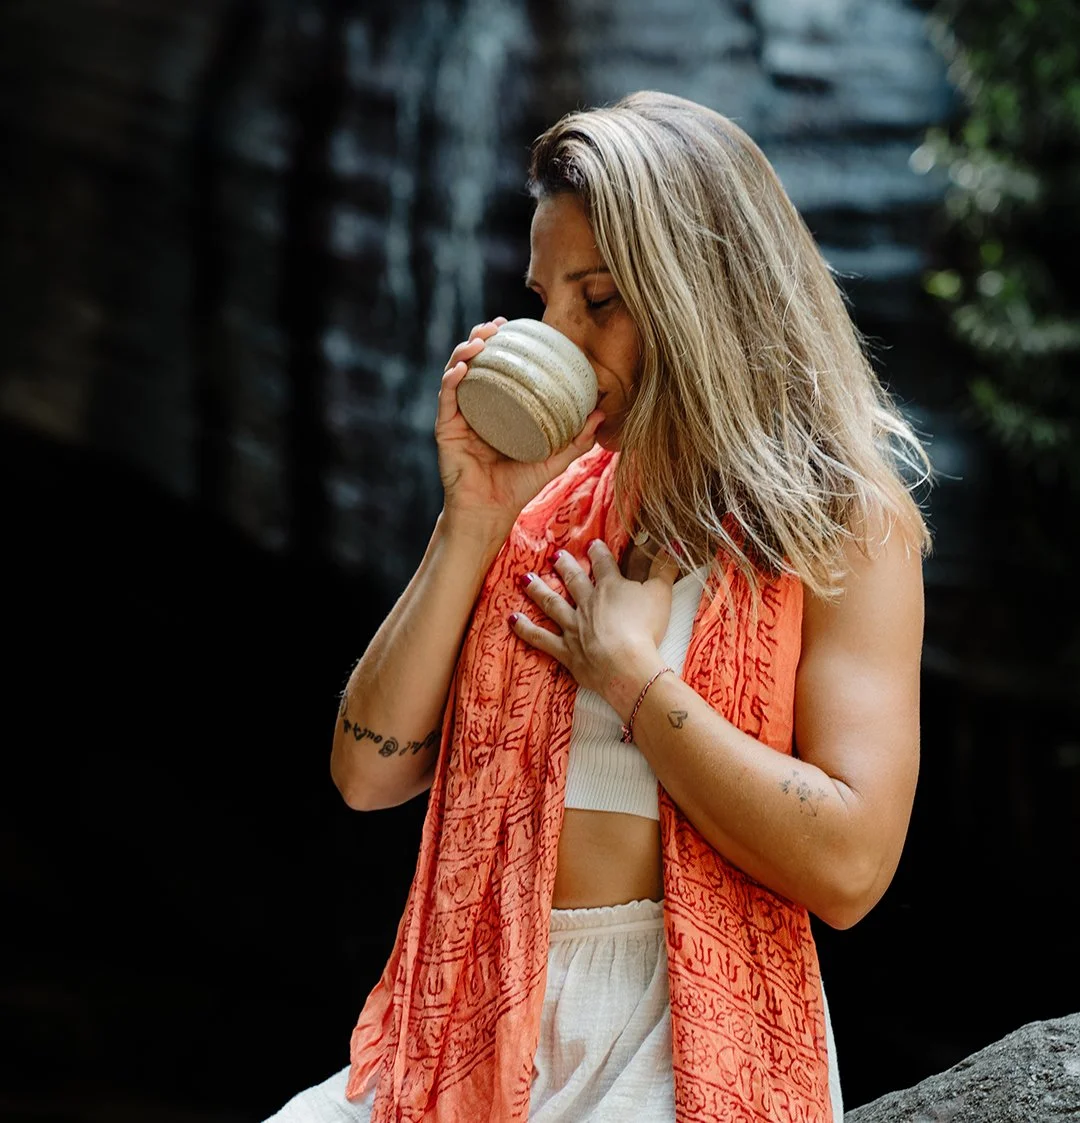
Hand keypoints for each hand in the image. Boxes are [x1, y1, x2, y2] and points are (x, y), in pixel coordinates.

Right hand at [436, 319, 604, 540]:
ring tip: (481, 340)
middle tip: (497, 325)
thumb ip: (577, 439)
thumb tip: (602, 413)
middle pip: (474, 362)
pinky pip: (447, 399)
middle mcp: (475, 408)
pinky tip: (462, 368)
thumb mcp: (553, 460)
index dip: (503, 344)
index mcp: (498, 409)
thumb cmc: (517, 488)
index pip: (497, 368)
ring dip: (465, 351)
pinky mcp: (446, 430)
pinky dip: (452, 380)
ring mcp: (459, 417)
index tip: (514, 325)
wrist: (490, 514)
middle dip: (482, 337)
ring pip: (456, 373)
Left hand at [509, 540, 678, 711]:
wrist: (626, 664)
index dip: (598, 553)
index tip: (591, 544)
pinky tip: (511, 619)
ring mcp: (573, 626)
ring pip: (551, 604)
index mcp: (611, 588)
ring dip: (538, 590)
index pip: (603, 564)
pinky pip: (541, 638)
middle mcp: (588, 603)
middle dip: (564, 567)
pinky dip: (525, 629)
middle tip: (554, 556)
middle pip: (574, 581)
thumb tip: (674, 544)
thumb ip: (665, 568)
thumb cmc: (646, 628)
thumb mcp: (661, 594)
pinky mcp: (566, 650)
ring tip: (525, 578)